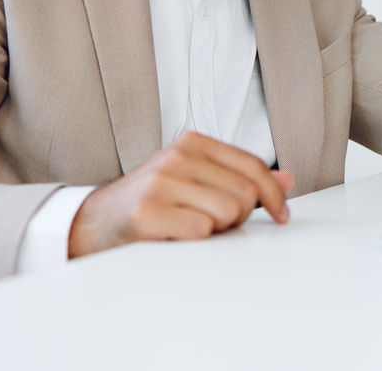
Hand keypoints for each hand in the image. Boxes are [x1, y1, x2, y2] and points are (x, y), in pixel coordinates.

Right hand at [67, 131, 293, 256]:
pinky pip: (202, 230)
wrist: (94, 223)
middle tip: (216, 223)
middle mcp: (177, 155)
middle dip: (239, 216)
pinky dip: (196, 240)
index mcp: (192, 142)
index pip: (252, 166)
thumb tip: (287, 178)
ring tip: (193, 226)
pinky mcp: (148, 212)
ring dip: (218, 229)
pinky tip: (176, 235)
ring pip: (228, 211)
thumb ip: (239, 176)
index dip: (274, 195)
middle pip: (245, 193)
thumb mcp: (195, 178)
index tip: (281, 215)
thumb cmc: (151, 201)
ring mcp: (161, 182)